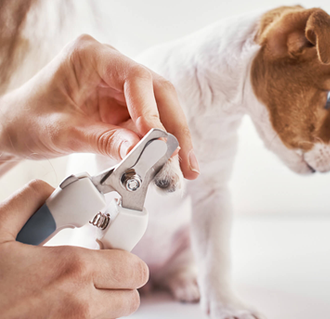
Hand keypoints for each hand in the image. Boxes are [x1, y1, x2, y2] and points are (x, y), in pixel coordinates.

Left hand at [0, 34, 198, 179]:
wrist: (14, 128)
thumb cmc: (27, 121)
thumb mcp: (62, 133)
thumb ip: (104, 141)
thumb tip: (141, 154)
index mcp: (92, 57)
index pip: (137, 79)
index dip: (152, 111)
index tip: (159, 143)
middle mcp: (112, 66)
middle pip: (159, 92)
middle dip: (175, 128)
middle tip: (187, 161)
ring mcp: (120, 86)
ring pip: (161, 108)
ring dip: (173, 139)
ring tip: (183, 168)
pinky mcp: (124, 105)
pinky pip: (150, 122)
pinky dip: (159, 144)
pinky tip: (168, 162)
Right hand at [0, 180, 148, 317]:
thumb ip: (26, 203)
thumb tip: (48, 191)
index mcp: (72, 271)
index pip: (134, 267)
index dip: (125, 255)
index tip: (108, 248)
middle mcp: (81, 306)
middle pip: (132, 295)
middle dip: (120, 279)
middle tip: (96, 267)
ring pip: (113, 314)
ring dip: (104, 298)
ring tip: (71, 285)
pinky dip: (84, 314)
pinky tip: (56, 302)